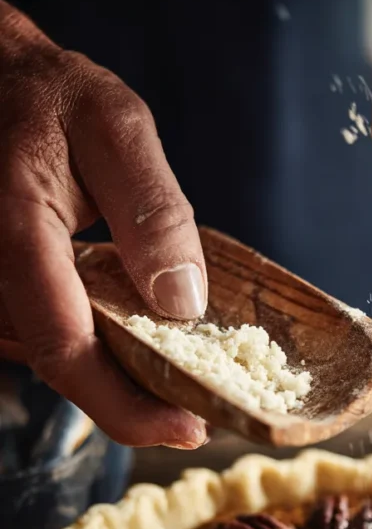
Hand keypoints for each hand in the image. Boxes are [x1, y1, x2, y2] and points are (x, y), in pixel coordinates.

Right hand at [0, 2, 207, 447]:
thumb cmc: (48, 98)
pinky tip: (136, 353)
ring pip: (50, 364)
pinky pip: (44, 342)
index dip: (127, 405)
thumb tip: (184, 304)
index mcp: (15, 233)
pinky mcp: (2, 297)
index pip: (65, 347)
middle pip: (61, 371)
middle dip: (131, 406)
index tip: (188, 429)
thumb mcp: (115, 130)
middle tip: (195, 417)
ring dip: (114, 386)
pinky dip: (93, 356)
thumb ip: (152, 211)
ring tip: (175, 391)